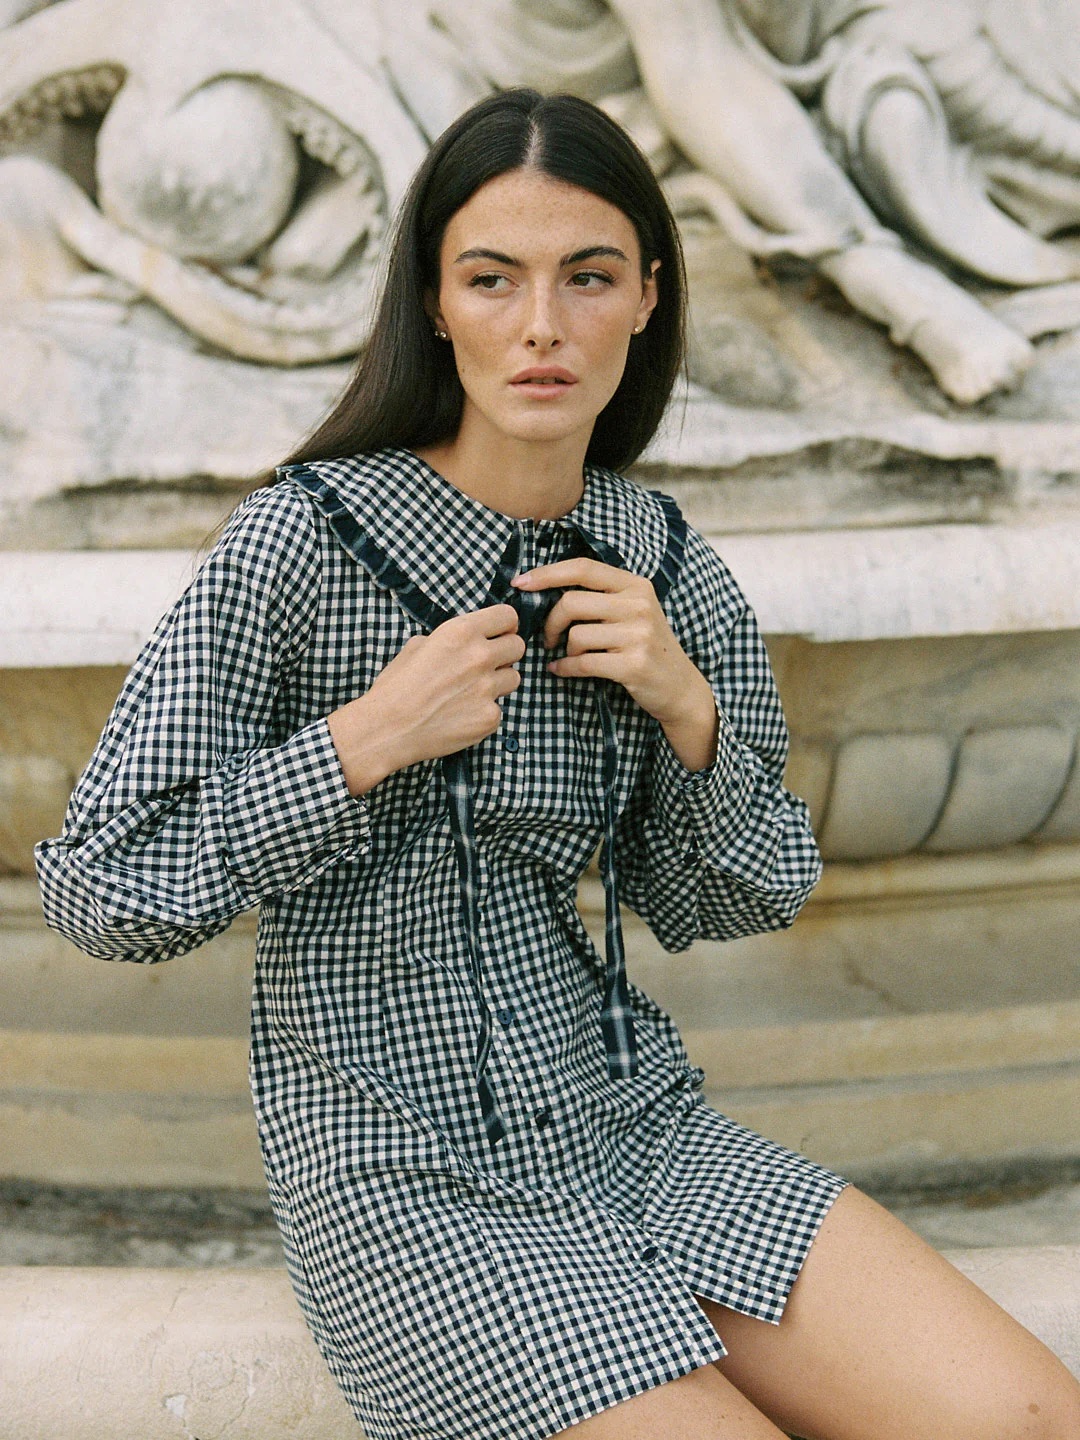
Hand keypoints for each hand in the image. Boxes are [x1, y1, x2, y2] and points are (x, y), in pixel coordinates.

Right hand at [327, 604, 524, 793]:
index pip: (508, 616)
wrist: (387, 729)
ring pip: (513, 678)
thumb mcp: (417, 647)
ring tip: (469, 691)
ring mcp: (488, 688)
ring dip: (497, 682)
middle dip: (505, 653)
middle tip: (487, 664)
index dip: (505, 626)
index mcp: (461, 632)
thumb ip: (448, 639)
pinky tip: (460, 715)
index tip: (500, 634)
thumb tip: (465, 641)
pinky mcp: (490, 717)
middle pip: (518, 646)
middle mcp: (479, 657)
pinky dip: (483, 711)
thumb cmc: (396, 687)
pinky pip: (498, 709)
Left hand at [512, 558, 718, 771]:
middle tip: (548, 638)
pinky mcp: (633, 664)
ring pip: (575, 635)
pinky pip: (582, 662)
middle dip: (551, 623)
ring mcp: (638, 635)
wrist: (679, 687)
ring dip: (564, 650)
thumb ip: (600, 597)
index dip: (547, 574)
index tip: (520, 583)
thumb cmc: (646, 646)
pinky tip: (563, 670)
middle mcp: (639, 605)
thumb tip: (544, 588)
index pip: (583, 568)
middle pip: (571, 603)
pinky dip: (565, 668)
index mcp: (635, 585)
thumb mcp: (633, 611)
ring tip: (569, 656)